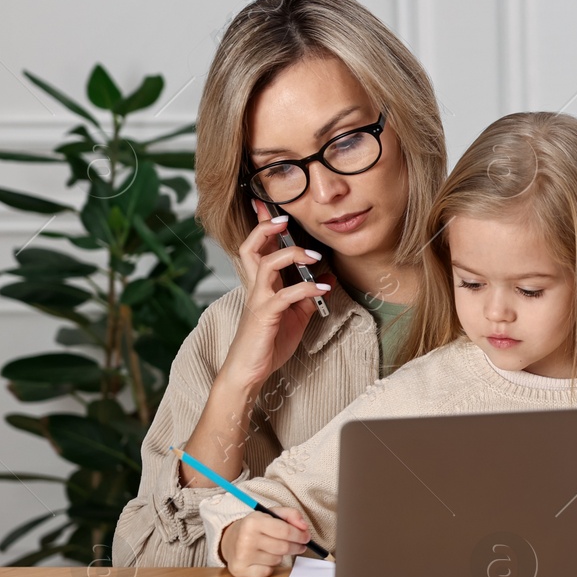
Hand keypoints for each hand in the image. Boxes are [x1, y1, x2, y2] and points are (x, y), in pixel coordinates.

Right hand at [216, 202, 333, 395]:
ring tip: (314, 255)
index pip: (257, 248)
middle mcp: (255, 287)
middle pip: (251, 247)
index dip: (261, 225)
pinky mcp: (264, 315)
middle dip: (267, 228)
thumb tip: (327, 279)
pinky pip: (284, 295)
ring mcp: (258, 300)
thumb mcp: (295, 316)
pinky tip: (323, 287)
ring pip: (266, 264)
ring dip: (291, 254)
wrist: (250, 371)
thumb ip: (307, 296)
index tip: (266, 204)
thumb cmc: (268, 343)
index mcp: (260, 285)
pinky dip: (306, 288)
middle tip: (285, 218)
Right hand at [218, 508, 310, 576]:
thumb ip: (291, 515)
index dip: (300, 535)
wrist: (230, 539)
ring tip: (273, 549)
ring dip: (280, 555)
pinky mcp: (240, 570)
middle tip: (300, 545)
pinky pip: (268, 571)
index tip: (306, 537)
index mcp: (253, 522)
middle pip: (283, 547)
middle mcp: (245, 539)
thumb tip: (304, 527)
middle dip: (296, 547)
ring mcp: (242, 556)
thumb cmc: (255, 527)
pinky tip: (263, 559)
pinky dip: (270, 566)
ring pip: (277, 560)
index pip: (285, 531)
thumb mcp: (271, 514)